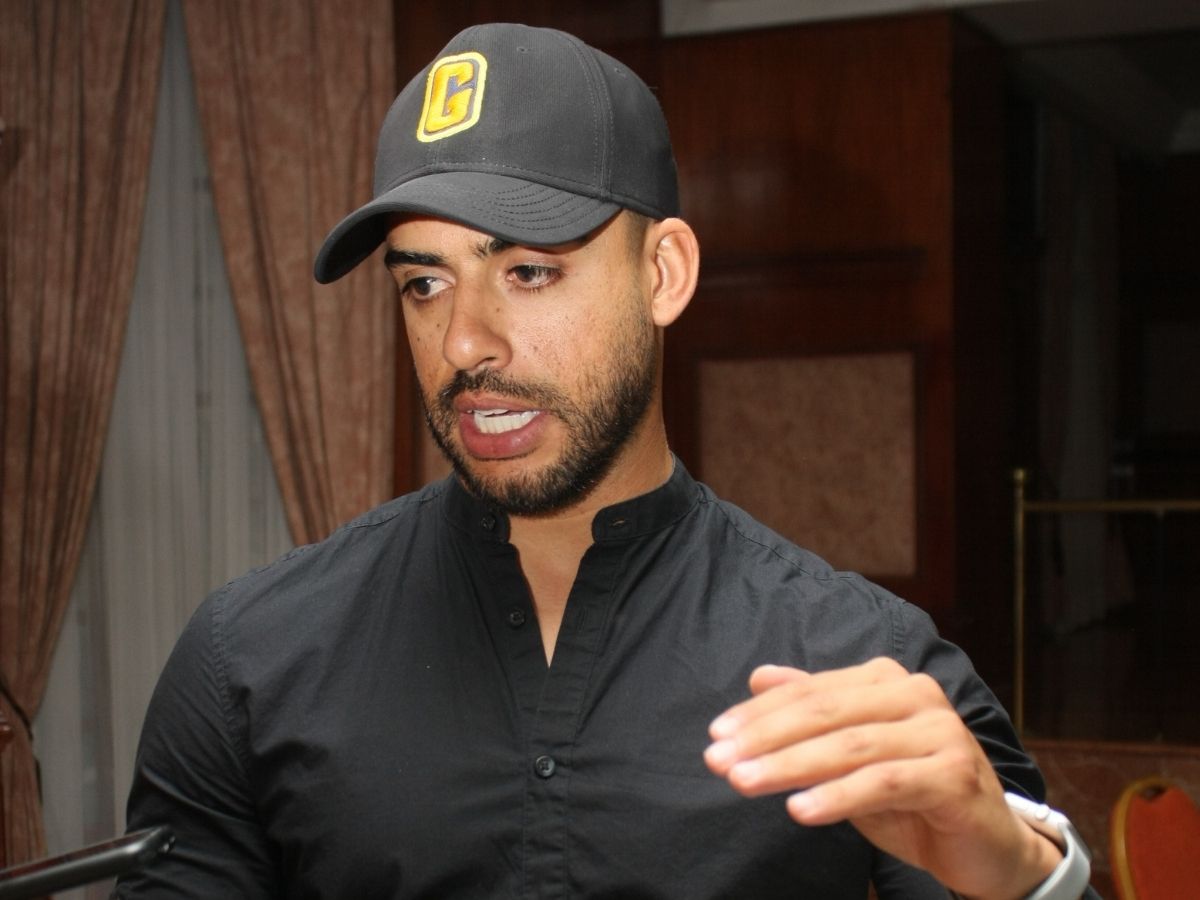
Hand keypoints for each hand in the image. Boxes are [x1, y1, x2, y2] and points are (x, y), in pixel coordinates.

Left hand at [703, 659, 1061, 898]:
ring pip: (849, 745)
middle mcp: (915, 695)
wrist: (986, 846)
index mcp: (886, 681)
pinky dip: (836, 796)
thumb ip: (812, 712)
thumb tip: (759, 676)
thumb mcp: (852, 753)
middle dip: (764, 737)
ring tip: (743, 783)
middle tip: (718, 760)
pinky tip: (798, 810)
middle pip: (825, 712)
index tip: (716, 735)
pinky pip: (883, 782)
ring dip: (789, 766)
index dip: (759, 712)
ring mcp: (939, 731)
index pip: (810, 691)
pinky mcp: (953, 773)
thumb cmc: (910, 796)